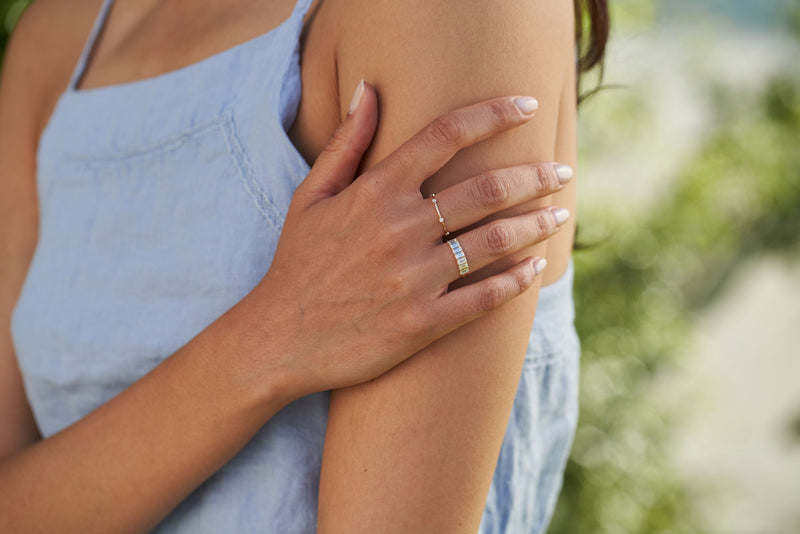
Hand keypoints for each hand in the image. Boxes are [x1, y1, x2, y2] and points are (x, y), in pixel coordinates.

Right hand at [250, 81, 571, 397]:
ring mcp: (413, 279)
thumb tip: (370, 88)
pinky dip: (517, 281)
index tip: (527, 106)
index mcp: (375, 192)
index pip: (445, 135)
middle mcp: (399, 230)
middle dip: (534, 175)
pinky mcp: (421, 324)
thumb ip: (345, 143)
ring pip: (494, 241)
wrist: (278, 339)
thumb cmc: (297, 264)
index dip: (494, 114)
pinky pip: (484, 299)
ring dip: (536, 224)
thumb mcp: (312, 197)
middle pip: (485, 189)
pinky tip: (535, 268)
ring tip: (559, 215)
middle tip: (560, 171)